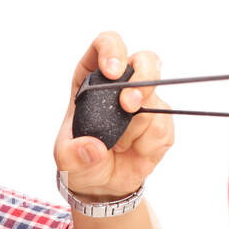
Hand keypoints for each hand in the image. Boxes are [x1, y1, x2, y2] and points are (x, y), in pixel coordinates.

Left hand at [54, 30, 174, 200]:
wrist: (103, 182)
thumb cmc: (82, 159)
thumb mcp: (65, 159)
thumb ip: (72, 154)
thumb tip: (92, 147)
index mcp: (92, 78)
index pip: (106, 45)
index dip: (112, 51)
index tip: (112, 72)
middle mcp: (121, 84)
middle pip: (144, 60)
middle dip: (142, 81)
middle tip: (129, 106)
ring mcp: (145, 101)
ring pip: (154, 99)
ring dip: (137, 128)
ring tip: (119, 145)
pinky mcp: (161, 121)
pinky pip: (162, 127)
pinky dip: (147, 144)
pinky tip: (134, 150)